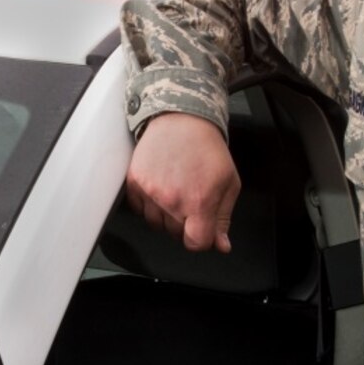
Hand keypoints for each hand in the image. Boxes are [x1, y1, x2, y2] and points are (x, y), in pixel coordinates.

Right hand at [124, 112, 239, 252]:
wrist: (181, 119)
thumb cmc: (207, 148)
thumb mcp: (228, 182)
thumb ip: (224, 218)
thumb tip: (221, 245)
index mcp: (199, 201)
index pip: (196, 243)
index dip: (202, 239)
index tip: (203, 228)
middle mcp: (172, 200)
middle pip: (175, 234)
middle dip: (185, 224)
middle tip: (191, 200)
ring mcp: (150, 192)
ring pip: (155, 224)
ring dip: (165, 216)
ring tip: (175, 192)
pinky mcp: (134, 183)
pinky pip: (139, 210)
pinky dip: (148, 205)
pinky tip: (160, 188)